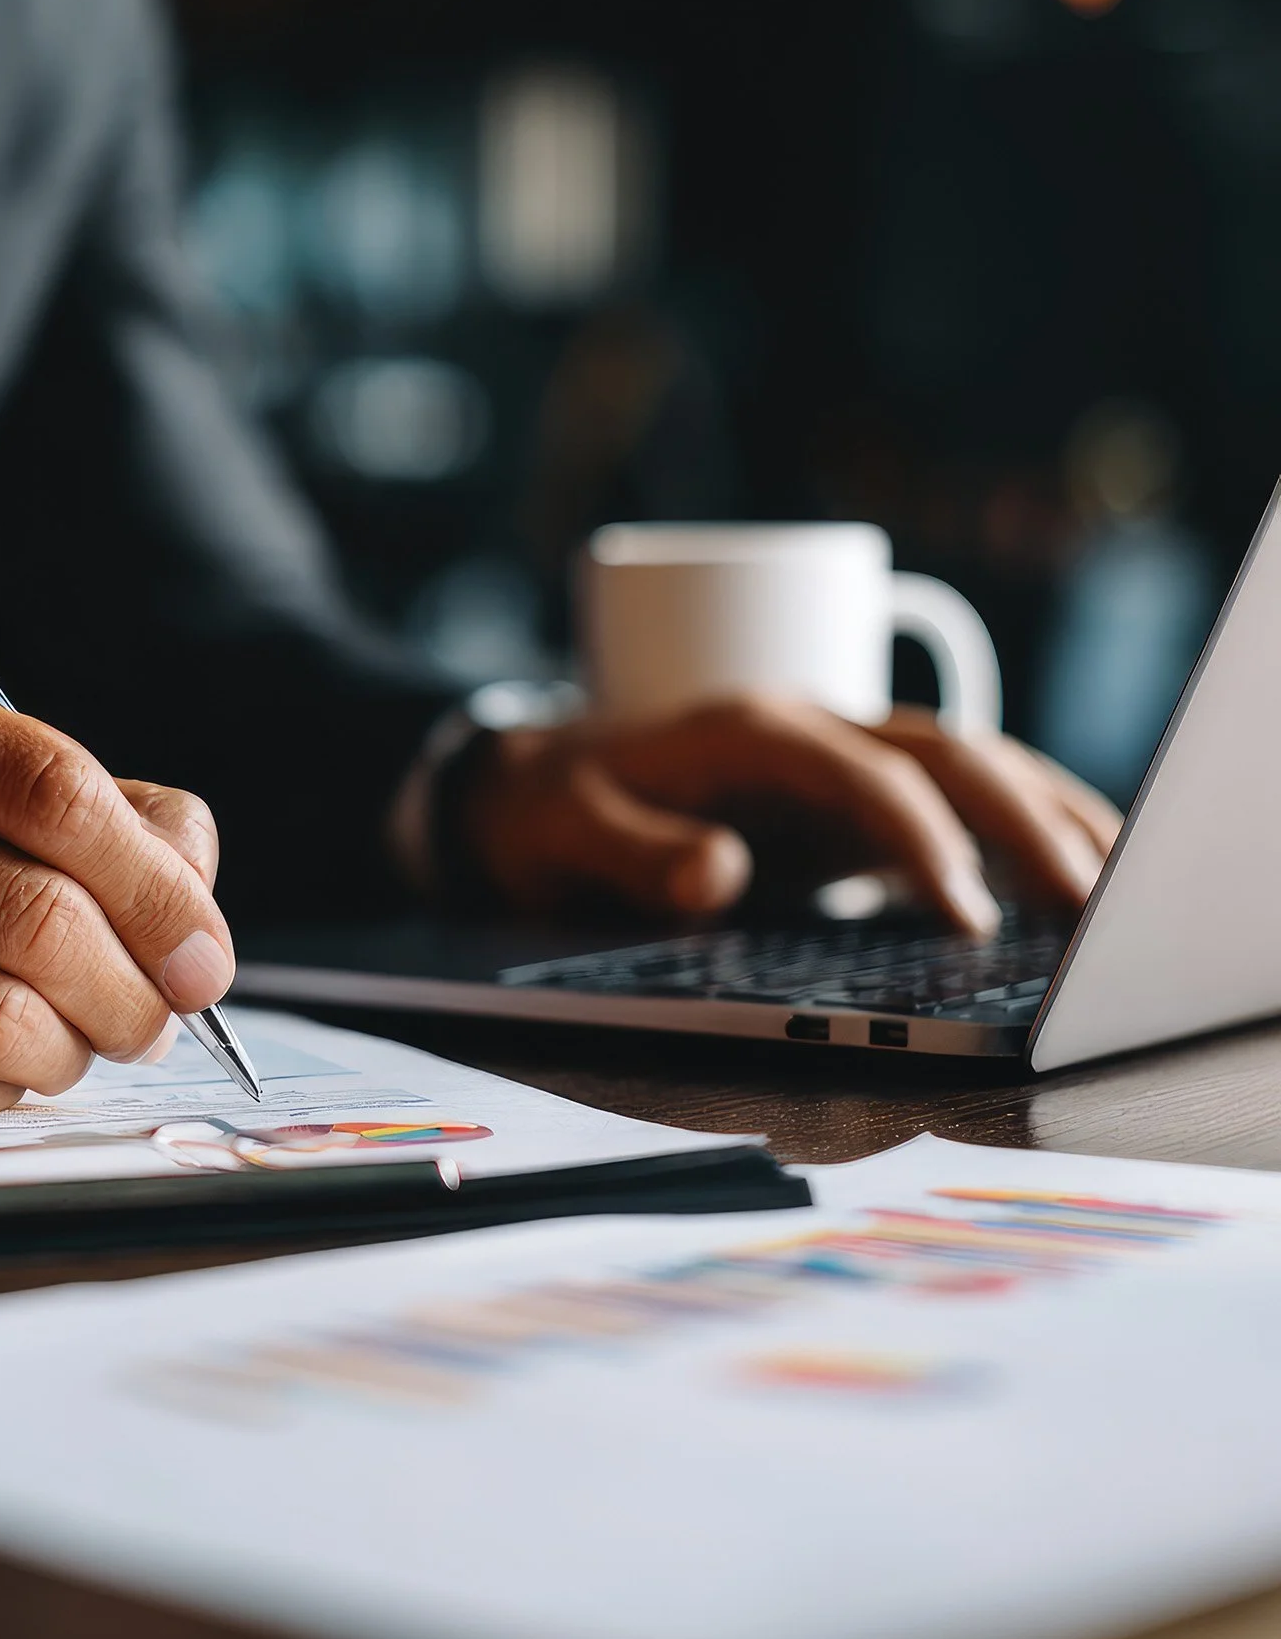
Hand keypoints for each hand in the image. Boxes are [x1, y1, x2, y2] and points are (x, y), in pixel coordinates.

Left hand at [459, 696, 1122, 934]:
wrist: (522, 783)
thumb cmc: (544, 808)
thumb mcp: (562, 830)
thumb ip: (635, 852)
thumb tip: (719, 876)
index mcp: (745, 729)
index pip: (860, 770)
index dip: (918, 835)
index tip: (962, 909)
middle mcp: (805, 732)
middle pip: (942, 753)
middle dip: (1022, 819)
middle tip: (1092, 905)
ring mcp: (831, 763)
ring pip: (965, 767)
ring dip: (1042, 816)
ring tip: (1116, 888)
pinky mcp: (841, 806)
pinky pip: (949, 806)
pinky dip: (1015, 832)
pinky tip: (1068, 879)